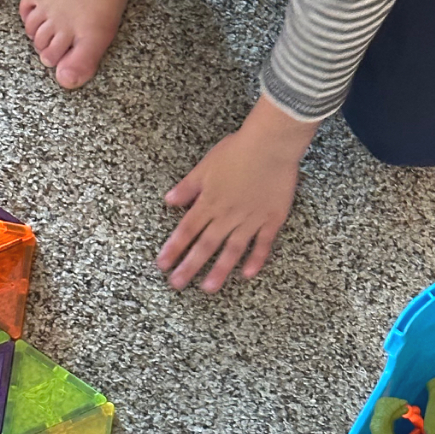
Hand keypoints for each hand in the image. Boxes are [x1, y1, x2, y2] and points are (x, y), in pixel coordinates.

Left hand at [156, 95, 318, 291]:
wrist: (271, 145)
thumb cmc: (239, 150)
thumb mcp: (206, 165)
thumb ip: (189, 187)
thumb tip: (170, 201)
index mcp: (210, 201)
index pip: (187, 230)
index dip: (173, 248)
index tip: (163, 265)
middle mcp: (227, 215)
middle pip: (205, 245)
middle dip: (189, 266)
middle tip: (177, 284)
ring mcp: (250, 219)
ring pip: (232, 249)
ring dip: (219, 270)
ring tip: (208, 288)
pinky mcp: (271, 219)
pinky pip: (263, 243)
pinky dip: (256, 259)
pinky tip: (248, 274)